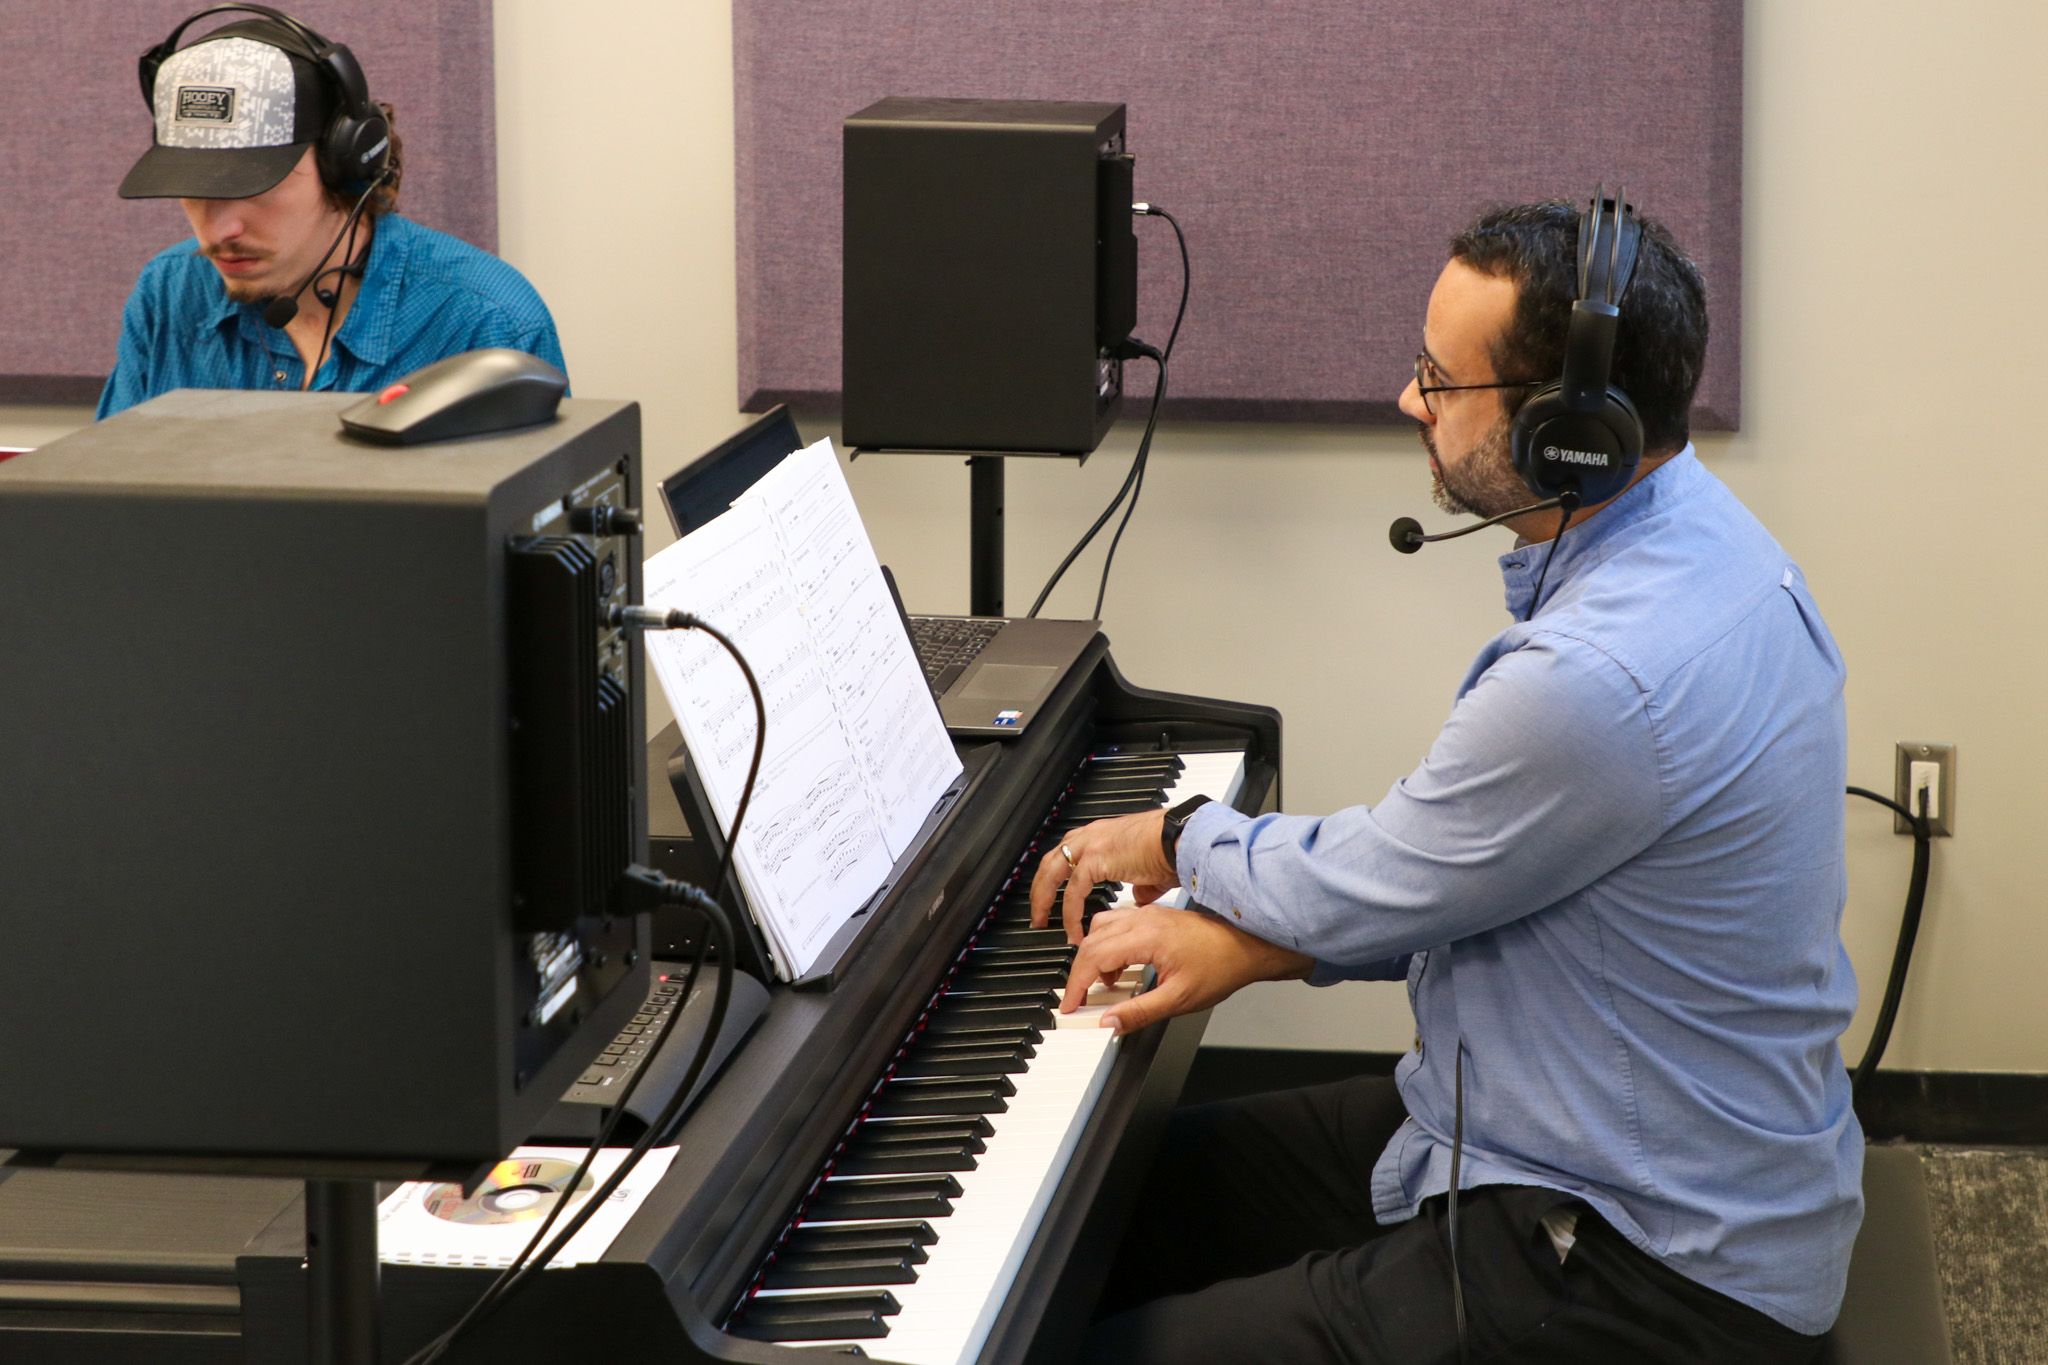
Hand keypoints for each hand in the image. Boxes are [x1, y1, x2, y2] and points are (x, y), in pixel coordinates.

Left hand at [1029, 810, 1176, 943]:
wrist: (1181, 840)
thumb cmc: (1172, 851)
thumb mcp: (1149, 872)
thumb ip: (1139, 886)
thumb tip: (1139, 898)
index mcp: (1100, 836)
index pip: (1066, 855)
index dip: (1055, 877)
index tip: (1050, 897)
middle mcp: (1090, 836)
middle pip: (1050, 862)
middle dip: (1039, 889)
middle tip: (1036, 914)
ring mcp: (1090, 845)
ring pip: (1052, 873)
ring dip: (1043, 901)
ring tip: (1042, 924)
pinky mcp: (1096, 860)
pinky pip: (1073, 892)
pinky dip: (1071, 914)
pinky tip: (1074, 931)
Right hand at [1064, 905, 1313, 1033]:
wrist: (1247, 947)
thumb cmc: (1220, 968)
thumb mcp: (1178, 1000)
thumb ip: (1138, 1012)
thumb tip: (1109, 1022)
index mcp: (1146, 937)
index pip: (1094, 957)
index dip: (1076, 984)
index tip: (1070, 1004)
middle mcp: (1143, 920)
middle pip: (1091, 940)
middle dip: (1079, 971)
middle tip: (1078, 998)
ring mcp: (1149, 916)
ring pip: (1101, 927)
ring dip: (1093, 955)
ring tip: (1104, 984)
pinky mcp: (1155, 917)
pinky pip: (1117, 925)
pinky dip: (1108, 946)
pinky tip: (1121, 967)